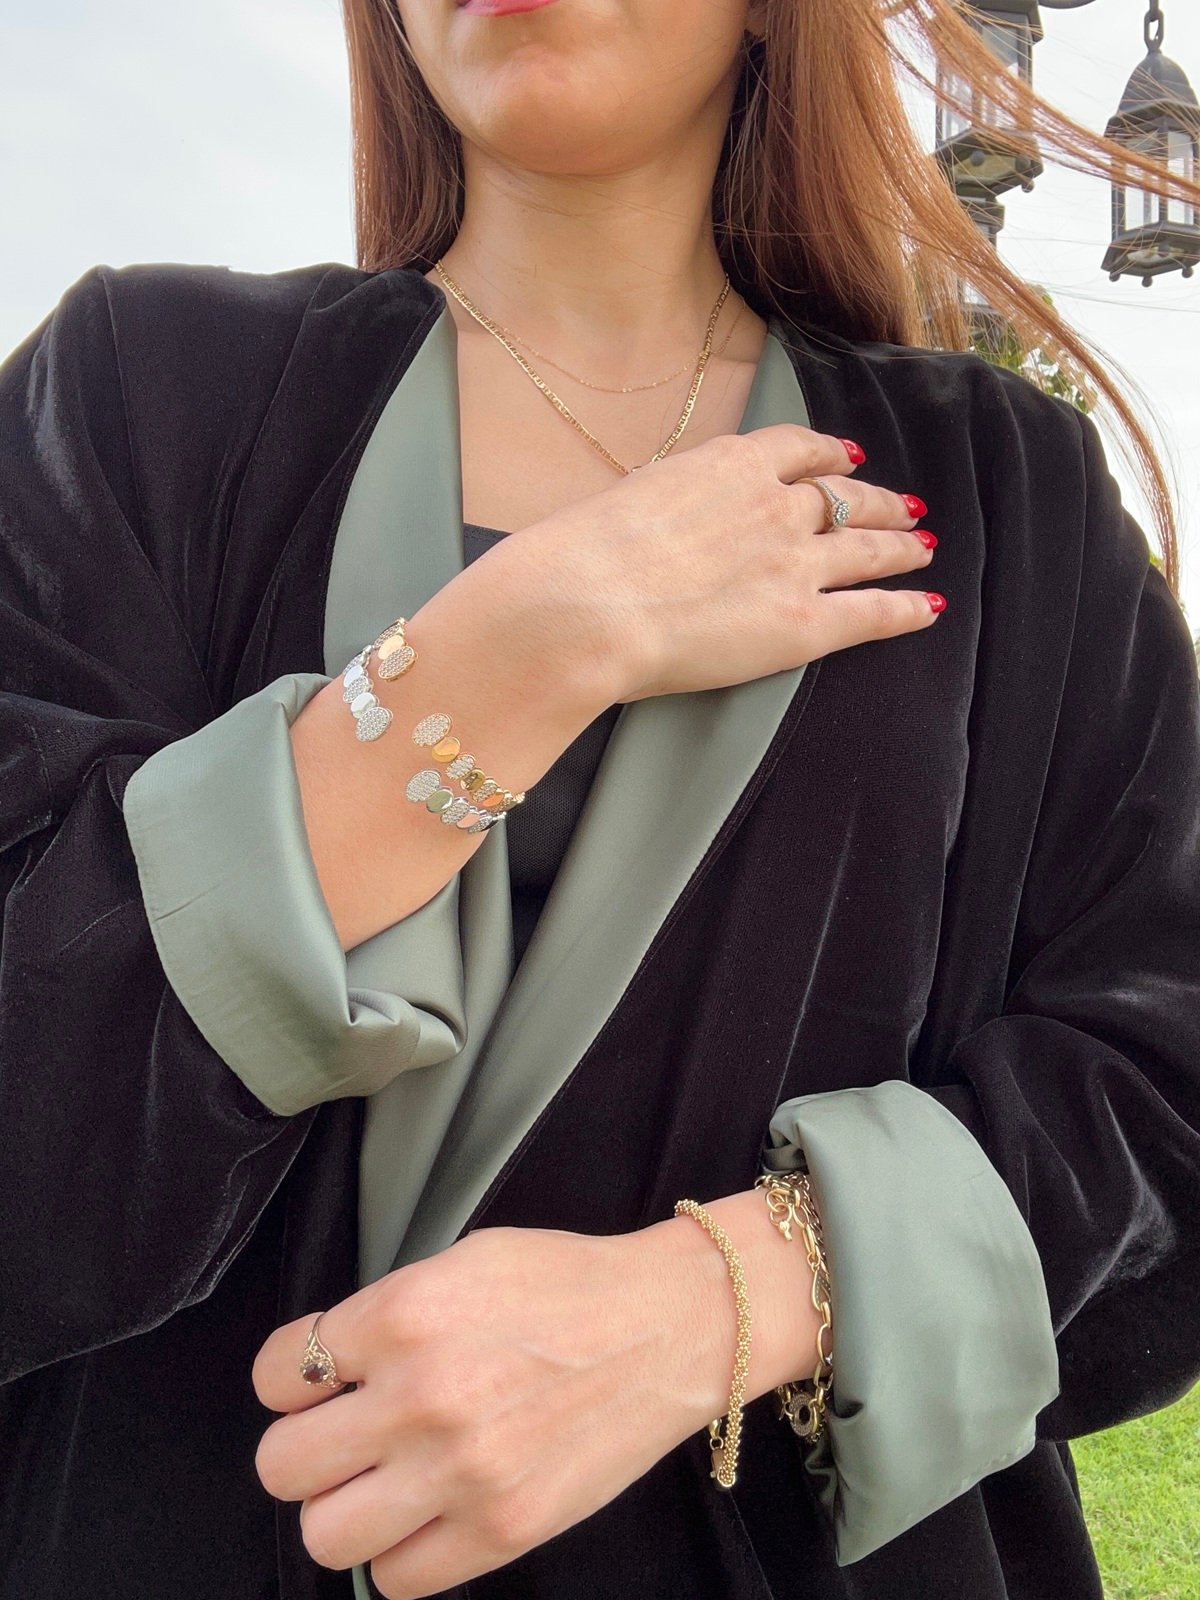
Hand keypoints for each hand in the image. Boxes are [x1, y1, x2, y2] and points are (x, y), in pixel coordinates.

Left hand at [252, 1220, 751, 1597]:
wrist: (668, 1327)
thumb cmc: (572, 1287)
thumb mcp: (462, 1262)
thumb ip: (386, 1314)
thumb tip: (328, 1364)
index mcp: (404, 1315)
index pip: (278, 1374)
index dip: (292, 1380)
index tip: (316, 1386)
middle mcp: (421, 1395)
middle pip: (283, 1465)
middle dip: (304, 1451)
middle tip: (341, 1439)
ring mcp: (460, 1472)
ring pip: (326, 1534)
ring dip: (343, 1511)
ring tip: (380, 1483)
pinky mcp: (501, 1531)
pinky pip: (396, 1579)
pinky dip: (400, 1552)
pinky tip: (427, 1512)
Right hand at [493, 426, 938, 704]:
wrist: (589, 602)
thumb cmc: (586, 553)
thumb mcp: (633, 496)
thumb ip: (674, 500)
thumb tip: (672, 517)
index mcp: (731, 463)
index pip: (798, 448)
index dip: (830, 454)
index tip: (846, 457)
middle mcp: (776, 505)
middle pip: (843, 496)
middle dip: (877, 500)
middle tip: (904, 506)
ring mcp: (797, 563)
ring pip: (867, 547)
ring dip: (901, 546)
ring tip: (924, 546)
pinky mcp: (804, 624)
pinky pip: (871, 611)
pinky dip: (905, 608)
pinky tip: (927, 606)